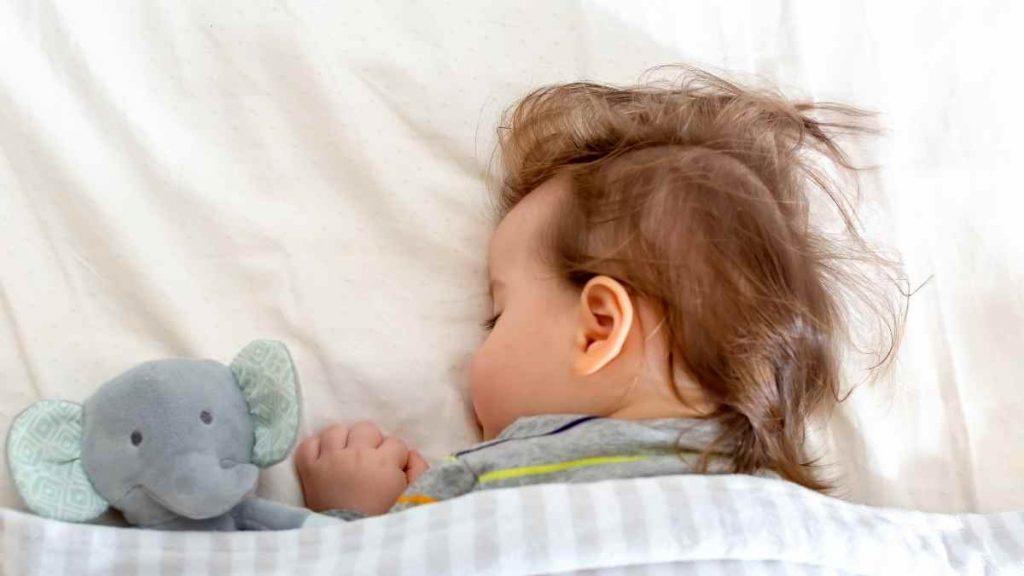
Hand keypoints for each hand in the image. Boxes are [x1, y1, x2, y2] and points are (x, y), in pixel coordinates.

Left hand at [294, 421, 428, 514]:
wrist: (349, 539)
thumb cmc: (383, 517)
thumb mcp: (410, 495)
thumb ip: (418, 469)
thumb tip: (411, 453)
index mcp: (383, 462)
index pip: (395, 443)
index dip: (396, 457)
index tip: (392, 471)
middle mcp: (356, 454)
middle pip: (366, 429)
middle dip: (371, 443)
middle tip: (370, 462)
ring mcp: (330, 459)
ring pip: (337, 430)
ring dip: (344, 441)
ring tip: (346, 457)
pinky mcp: (309, 468)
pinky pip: (310, 443)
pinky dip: (317, 448)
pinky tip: (325, 457)